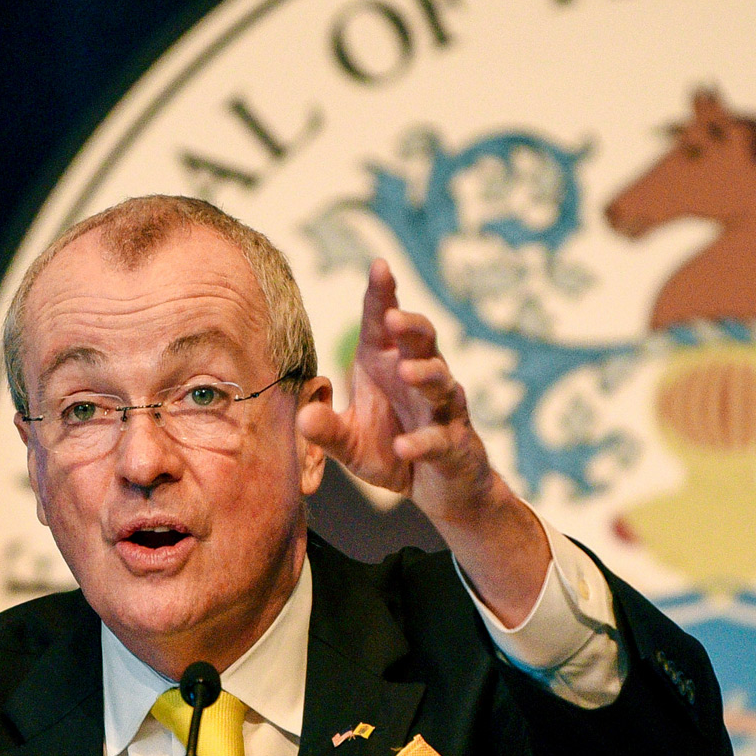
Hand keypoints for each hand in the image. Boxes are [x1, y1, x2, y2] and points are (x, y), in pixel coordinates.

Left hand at [298, 260, 548, 623]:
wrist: (438, 489)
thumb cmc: (393, 449)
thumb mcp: (351, 443)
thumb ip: (327, 430)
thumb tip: (302, 417)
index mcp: (386, 366)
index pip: (384, 324)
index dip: (383, 295)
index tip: (379, 266)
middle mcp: (417, 379)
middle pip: (422, 341)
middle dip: (410, 326)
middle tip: (392, 318)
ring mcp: (441, 410)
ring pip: (441, 382)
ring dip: (426, 374)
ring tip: (407, 372)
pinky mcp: (453, 444)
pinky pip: (439, 439)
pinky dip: (421, 442)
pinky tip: (403, 446)